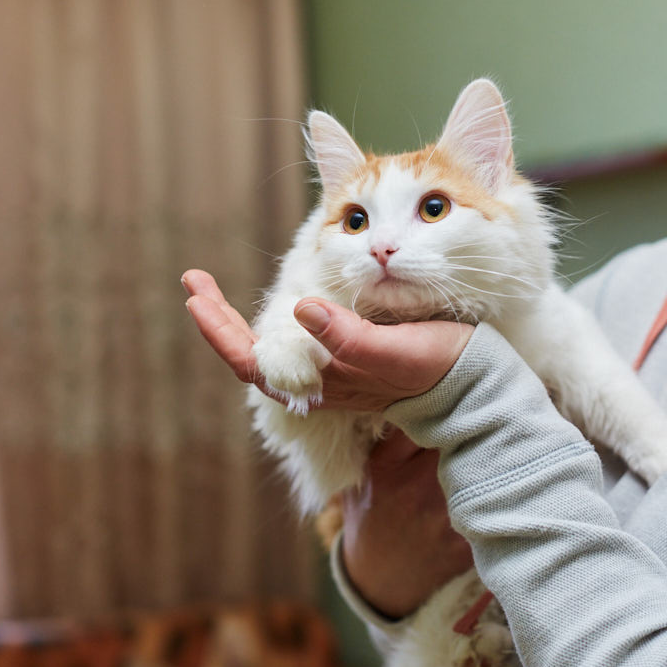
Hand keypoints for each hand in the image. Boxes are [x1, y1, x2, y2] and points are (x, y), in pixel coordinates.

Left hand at [182, 269, 474, 613]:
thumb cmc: (436, 366)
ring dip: (238, 320)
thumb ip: (348, 337)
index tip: (196, 296)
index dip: (220, 332)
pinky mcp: (346, 359)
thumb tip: (299, 309)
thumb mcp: (395, 349)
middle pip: (251, 356)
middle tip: (193, 281)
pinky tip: (267, 300)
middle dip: (218, 320)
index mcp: (322, 382)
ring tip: (214, 291)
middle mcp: (318, 381)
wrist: (472, 385)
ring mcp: (330, 372)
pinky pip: (292, 342)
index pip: (252, 362)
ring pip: (268, 350)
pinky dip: (270, 320)